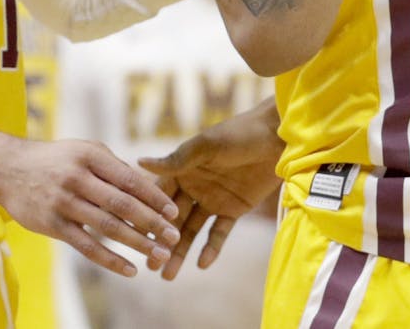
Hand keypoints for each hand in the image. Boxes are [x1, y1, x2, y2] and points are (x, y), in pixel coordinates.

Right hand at [0, 138, 179, 277]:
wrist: (7, 169)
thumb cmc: (55, 159)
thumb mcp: (83, 151)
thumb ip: (113, 167)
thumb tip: (149, 185)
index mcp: (90, 156)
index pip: (129, 179)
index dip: (154, 196)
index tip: (173, 212)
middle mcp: (77, 177)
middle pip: (122, 204)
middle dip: (152, 222)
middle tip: (174, 236)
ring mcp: (63, 202)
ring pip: (107, 227)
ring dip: (137, 243)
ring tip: (159, 254)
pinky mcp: (52, 224)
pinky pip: (86, 246)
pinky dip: (110, 260)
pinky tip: (130, 270)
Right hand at [138, 100, 282, 279]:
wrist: (276, 138)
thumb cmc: (238, 134)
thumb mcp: (205, 146)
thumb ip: (176, 160)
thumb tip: (139, 162)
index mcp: (182, 168)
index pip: (159, 196)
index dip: (147, 215)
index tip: (132, 236)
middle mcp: (193, 186)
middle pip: (172, 218)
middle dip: (160, 241)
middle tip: (149, 266)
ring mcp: (213, 199)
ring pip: (192, 230)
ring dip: (181, 251)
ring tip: (168, 275)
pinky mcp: (234, 209)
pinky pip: (219, 232)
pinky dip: (211, 248)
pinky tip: (201, 264)